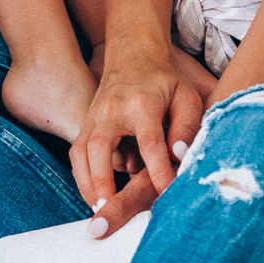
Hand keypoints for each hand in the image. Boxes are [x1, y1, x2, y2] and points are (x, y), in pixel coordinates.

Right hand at [70, 45, 205, 235]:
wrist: (134, 53)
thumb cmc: (165, 80)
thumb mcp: (185, 97)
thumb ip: (186, 126)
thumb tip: (180, 156)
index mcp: (142, 103)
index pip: (149, 142)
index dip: (158, 171)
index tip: (166, 194)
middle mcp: (113, 109)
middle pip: (100, 147)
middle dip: (102, 180)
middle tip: (107, 209)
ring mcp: (95, 115)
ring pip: (81, 151)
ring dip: (87, 183)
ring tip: (98, 209)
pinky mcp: (86, 122)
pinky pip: (77, 151)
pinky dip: (81, 176)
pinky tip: (93, 195)